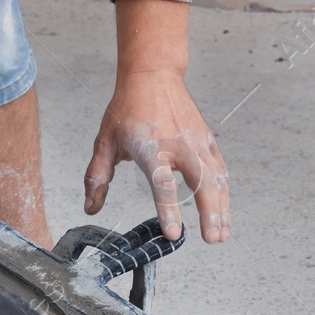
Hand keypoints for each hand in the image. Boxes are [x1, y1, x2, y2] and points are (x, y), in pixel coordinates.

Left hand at [83, 70, 229, 242]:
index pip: (162, 184)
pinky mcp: (206, 140)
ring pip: (216, 179)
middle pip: (201, 183)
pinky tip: (224, 212)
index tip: (174, 234)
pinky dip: (224, 192)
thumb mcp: (105, 141)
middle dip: (209, 213)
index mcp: (151, 148)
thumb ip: (97, 177)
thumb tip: (90, 208)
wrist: (152, 74)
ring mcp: (196, 142)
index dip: (169, 211)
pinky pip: (220, 169)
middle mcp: (178, 146)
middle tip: (211, 240)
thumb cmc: (127, 108)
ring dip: (221, 208)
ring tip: (222, 235)